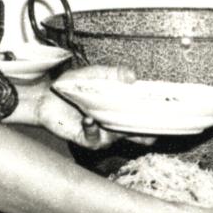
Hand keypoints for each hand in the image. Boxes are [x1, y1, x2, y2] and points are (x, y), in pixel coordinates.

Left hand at [37, 64, 155, 149]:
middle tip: (148, 125)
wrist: (46, 96)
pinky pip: (96, 139)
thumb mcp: (95, 74)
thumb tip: (133, 76)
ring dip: (116, 127)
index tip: (166, 114)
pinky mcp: (88, 139)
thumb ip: (113, 73)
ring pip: (119, 138)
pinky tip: (88, 119)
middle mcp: (116, 123)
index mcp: (122, 108)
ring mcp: (103, 133)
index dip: (157, 119)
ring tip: (107, 114)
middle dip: (148, 133)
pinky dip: (92, 129)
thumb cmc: (72, 84)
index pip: (145, 117)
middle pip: (140, 135)